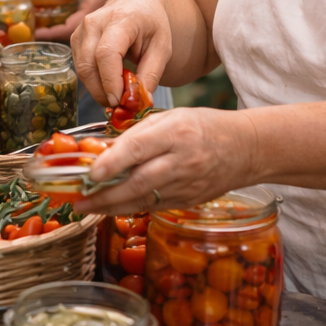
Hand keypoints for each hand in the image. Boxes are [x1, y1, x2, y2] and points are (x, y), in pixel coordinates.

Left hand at [33, 0, 155, 41]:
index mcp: (95, 9)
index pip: (69, 28)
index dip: (50, 32)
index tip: (33, 31)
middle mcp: (99, 18)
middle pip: (73, 35)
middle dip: (52, 32)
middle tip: (31, 27)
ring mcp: (101, 18)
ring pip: (79, 32)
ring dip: (59, 26)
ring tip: (39, 22)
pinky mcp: (101, 14)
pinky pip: (83, 24)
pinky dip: (68, 19)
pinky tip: (56, 13)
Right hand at [69, 0, 174, 106]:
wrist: (139, 1)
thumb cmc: (152, 24)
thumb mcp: (162, 47)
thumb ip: (151, 74)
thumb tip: (139, 101)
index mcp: (121, 19)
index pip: (106, 54)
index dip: (110, 81)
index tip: (119, 101)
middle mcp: (94, 21)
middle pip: (88, 64)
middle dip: (102, 91)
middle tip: (119, 105)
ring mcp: (81, 29)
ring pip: (81, 68)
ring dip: (97, 88)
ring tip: (117, 95)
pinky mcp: (75, 38)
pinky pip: (79, 66)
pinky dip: (92, 80)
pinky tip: (109, 83)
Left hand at [75, 107, 259, 215]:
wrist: (246, 148)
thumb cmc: (203, 126)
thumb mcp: (170, 117)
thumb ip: (137, 133)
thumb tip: (102, 150)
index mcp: (175, 132)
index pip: (138, 148)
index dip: (112, 163)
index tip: (90, 174)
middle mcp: (181, 160)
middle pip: (139, 182)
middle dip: (105, 195)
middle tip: (79, 201)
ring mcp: (188, 184)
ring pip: (145, 200)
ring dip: (113, 207)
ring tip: (88, 208)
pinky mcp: (190, 200)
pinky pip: (156, 206)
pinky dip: (132, 208)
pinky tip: (113, 208)